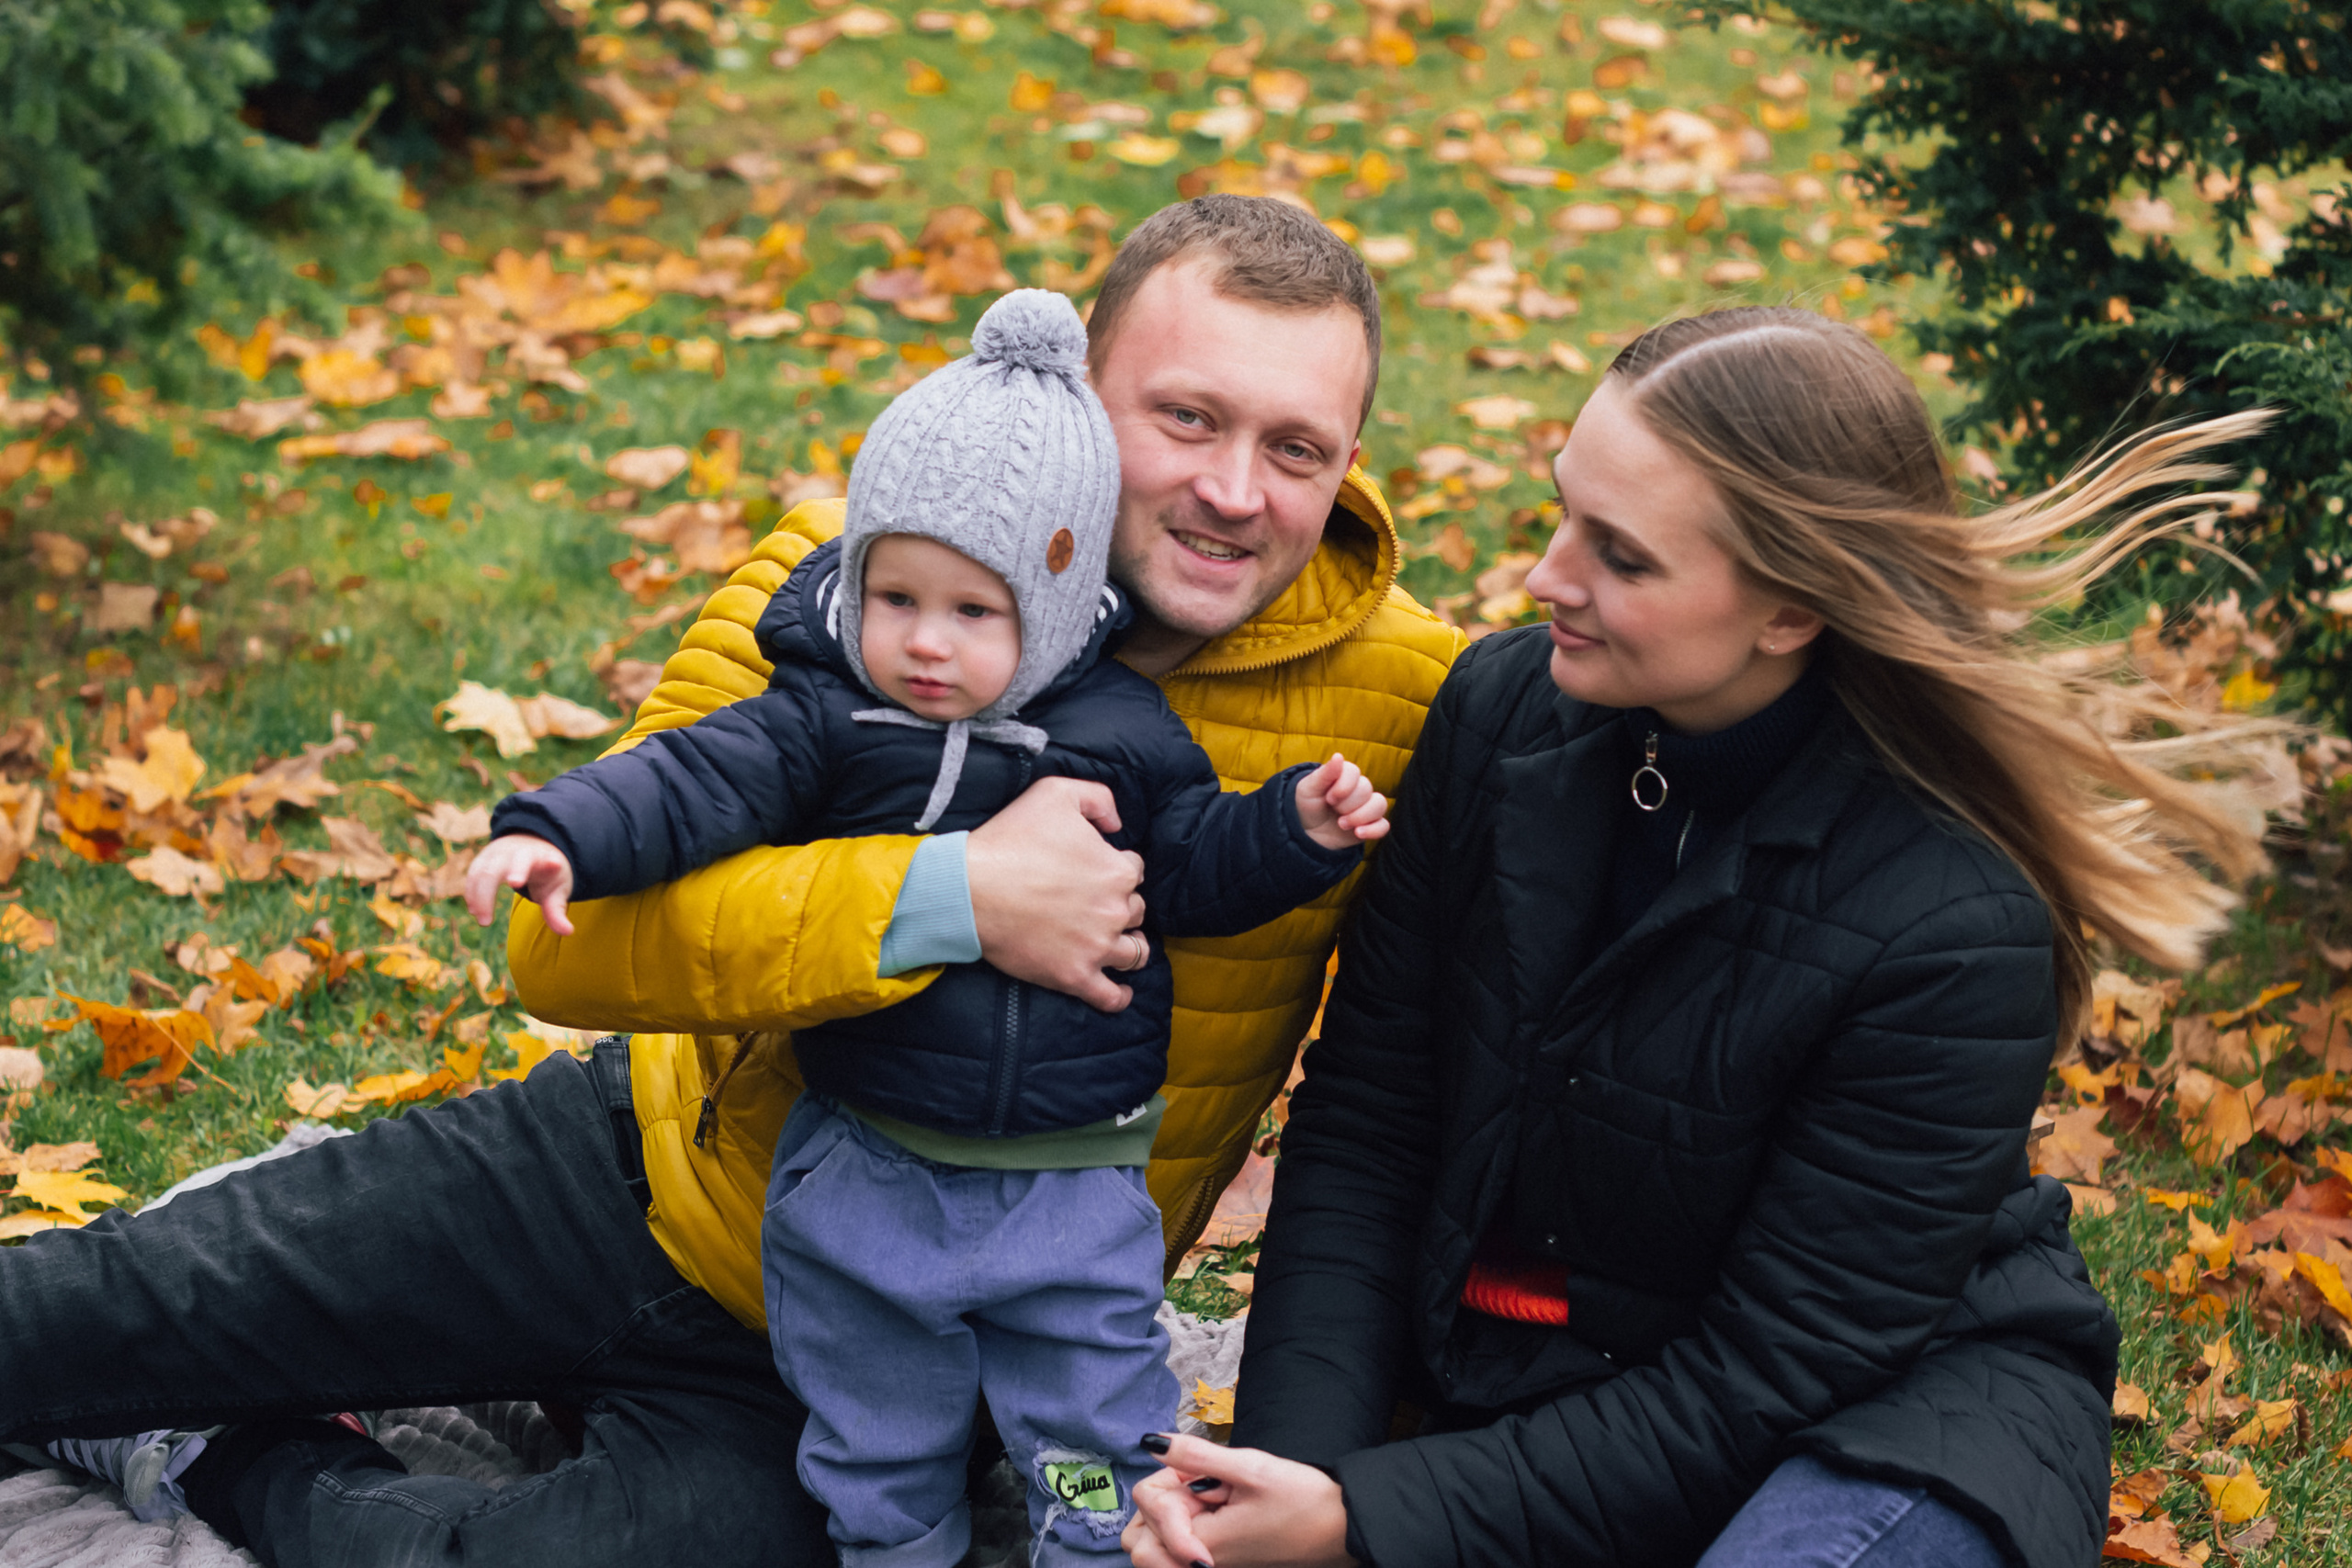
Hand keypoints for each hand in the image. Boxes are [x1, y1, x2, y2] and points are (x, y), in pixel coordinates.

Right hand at [464, 834, 577, 935]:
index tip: (516, 883)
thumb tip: (568, 932)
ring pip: (480, 872)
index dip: (520, 870)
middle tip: (486, 922)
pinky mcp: (483, 858)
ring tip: (483, 921)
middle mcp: (513, 852)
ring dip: (476, 897)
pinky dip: (471, 892)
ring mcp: (496, 853)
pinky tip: (474, 910)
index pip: (527, 861)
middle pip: (495, 869)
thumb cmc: (548, 872)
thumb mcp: (558, 888)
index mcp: (537, 857)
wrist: (535, 845)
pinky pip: (473, 874)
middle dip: (487, 894)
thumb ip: (557, 910)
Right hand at [966, 776, 1147, 1012]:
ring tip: (1113, 945)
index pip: (1134, 870)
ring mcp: (1096, 947)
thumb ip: (1099, 798)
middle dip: (1121, 906)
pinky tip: (1119, 992)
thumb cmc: (1009, 839)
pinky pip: (1110, 997)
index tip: (1095, 871)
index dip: (1116, 868)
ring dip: (1128, 947)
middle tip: (1094, 904)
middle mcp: (1115, 910)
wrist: (968, 889)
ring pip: (1134, 953)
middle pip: (1135, 911)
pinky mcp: (1073, 976)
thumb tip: (1118, 824)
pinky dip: (1119, 996)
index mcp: (1116, 869)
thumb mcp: (1055, 793)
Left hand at [1123, 1434, 1356, 1567]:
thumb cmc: (1303, 1501)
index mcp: (1201, 1542)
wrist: (1339, 1528)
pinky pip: (1176, 1546)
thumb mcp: (1249, 1468)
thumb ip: (1195, 1455)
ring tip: (1206, 1496)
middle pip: (1140, 1531)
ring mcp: (1205, 1562)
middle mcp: (1196, 1561)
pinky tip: (1213, 1508)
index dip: (1169, 1479)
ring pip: (1154, 1541)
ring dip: (1170, 1514)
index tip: (1203, 1478)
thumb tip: (1151, 1442)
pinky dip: (1183, 1524)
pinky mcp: (1215, 1558)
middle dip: (1161, 1500)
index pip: (1147, 1503)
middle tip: (1199, 1485)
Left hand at [1294, 754, 1388, 851]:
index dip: (1342, 787)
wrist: (1309, 833)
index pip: (1354, 772)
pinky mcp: (1372, 825)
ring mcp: (1368, 806)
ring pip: (1379, 804)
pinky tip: (1357, 833)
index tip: (1328, 798)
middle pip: (1365, 789)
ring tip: (1342, 824)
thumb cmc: (1309, 806)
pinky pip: (1384, 826)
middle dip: (1345, 804)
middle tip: (1333, 810)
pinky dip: (1372, 830)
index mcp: (1344, 775)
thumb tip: (1338, 756)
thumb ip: (1324, 774)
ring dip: (1359, 817)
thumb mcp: (1309, 789)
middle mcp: (1359, 788)